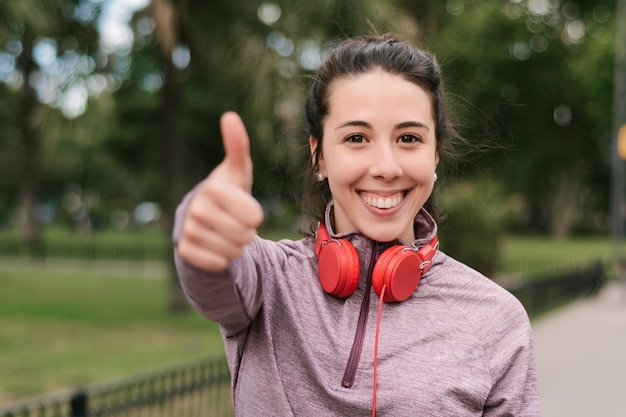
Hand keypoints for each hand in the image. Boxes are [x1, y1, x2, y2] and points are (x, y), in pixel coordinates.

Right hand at [178, 112, 263, 270]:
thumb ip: (237, 146)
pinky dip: (223, 259)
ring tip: (228, 233)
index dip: (255, 216)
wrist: (204, 217)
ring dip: (236, 246)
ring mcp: (188, 230)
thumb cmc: (228, 191)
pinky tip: (217, 246)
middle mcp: (197, 209)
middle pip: (244, 235)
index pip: (253, 215)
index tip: (247, 208)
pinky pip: (217, 264)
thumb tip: (229, 116)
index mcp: (214, 188)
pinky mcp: (185, 250)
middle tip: (237, 223)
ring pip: (232, 252)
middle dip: (247, 232)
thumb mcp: (237, 170)